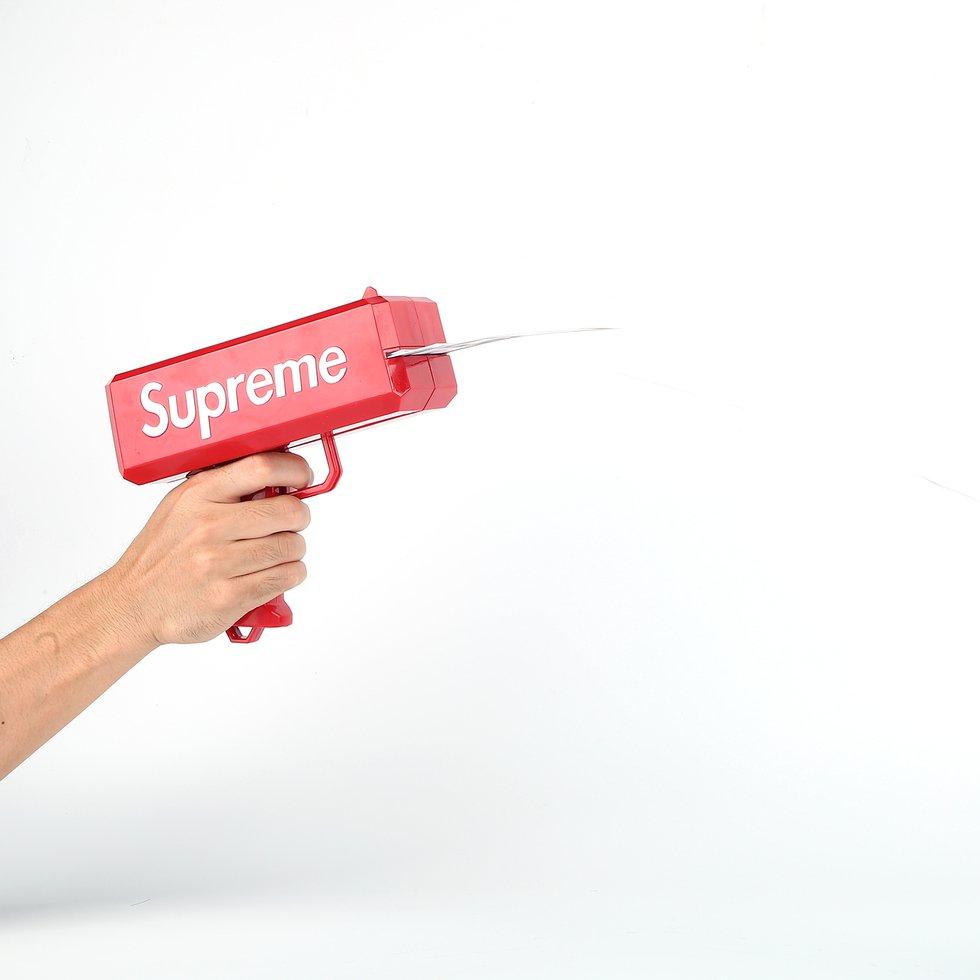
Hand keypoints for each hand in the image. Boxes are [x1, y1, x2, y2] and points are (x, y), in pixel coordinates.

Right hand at [107, 452, 313, 644]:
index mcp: (199, 494)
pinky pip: (286, 577)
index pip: (262, 467)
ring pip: (293, 547)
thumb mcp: (182, 505)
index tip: (301, 478)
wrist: (133, 603)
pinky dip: (289, 575)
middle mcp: (209, 526)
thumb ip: (225, 488)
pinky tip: (273, 574)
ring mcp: (219, 563)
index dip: (294, 470)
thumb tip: (278, 477)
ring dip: (293, 551)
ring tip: (274, 554)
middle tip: (288, 525)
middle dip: (299, 518)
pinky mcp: (229, 596)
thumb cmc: (164, 554)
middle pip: (289, 511)